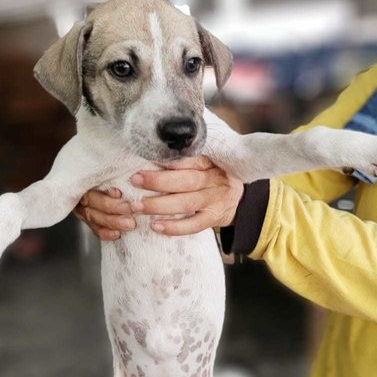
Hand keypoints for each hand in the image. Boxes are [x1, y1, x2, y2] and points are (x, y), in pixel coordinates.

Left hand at [74, 156, 243, 238]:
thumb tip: (153, 148)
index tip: (146, 159)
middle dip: (157, 181)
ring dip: (159, 205)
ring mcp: (214, 200)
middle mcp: (213, 180)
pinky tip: (156, 226)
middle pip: (185, 181)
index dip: (169, 161)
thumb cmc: (215, 175)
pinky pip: (193, 225)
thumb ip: (187, 156)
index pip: (189, 159)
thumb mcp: (208, 159)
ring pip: (186, 203)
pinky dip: (174, 227)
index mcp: (210, 161)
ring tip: (137, 206)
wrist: (242, 197)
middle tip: (134, 180)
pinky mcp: (214, 218)